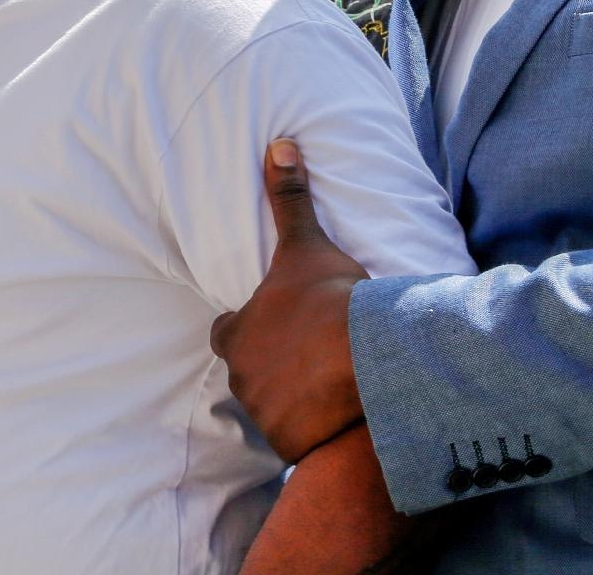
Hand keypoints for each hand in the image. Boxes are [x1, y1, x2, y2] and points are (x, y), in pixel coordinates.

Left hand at [211, 140, 369, 465]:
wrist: (365, 366)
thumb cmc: (330, 302)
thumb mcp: (306, 245)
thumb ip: (289, 199)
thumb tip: (278, 146)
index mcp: (237, 333)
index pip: (227, 330)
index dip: (245, 327)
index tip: (272, 325)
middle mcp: (242, 378)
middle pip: (249, 372)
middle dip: (272, 367)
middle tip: (308, 356)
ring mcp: (266, 416)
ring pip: (274, 407)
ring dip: (294, 400)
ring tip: (330, 387)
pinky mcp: (295, 446)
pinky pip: (302, 440)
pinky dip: (317, 431)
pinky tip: (343, 417)